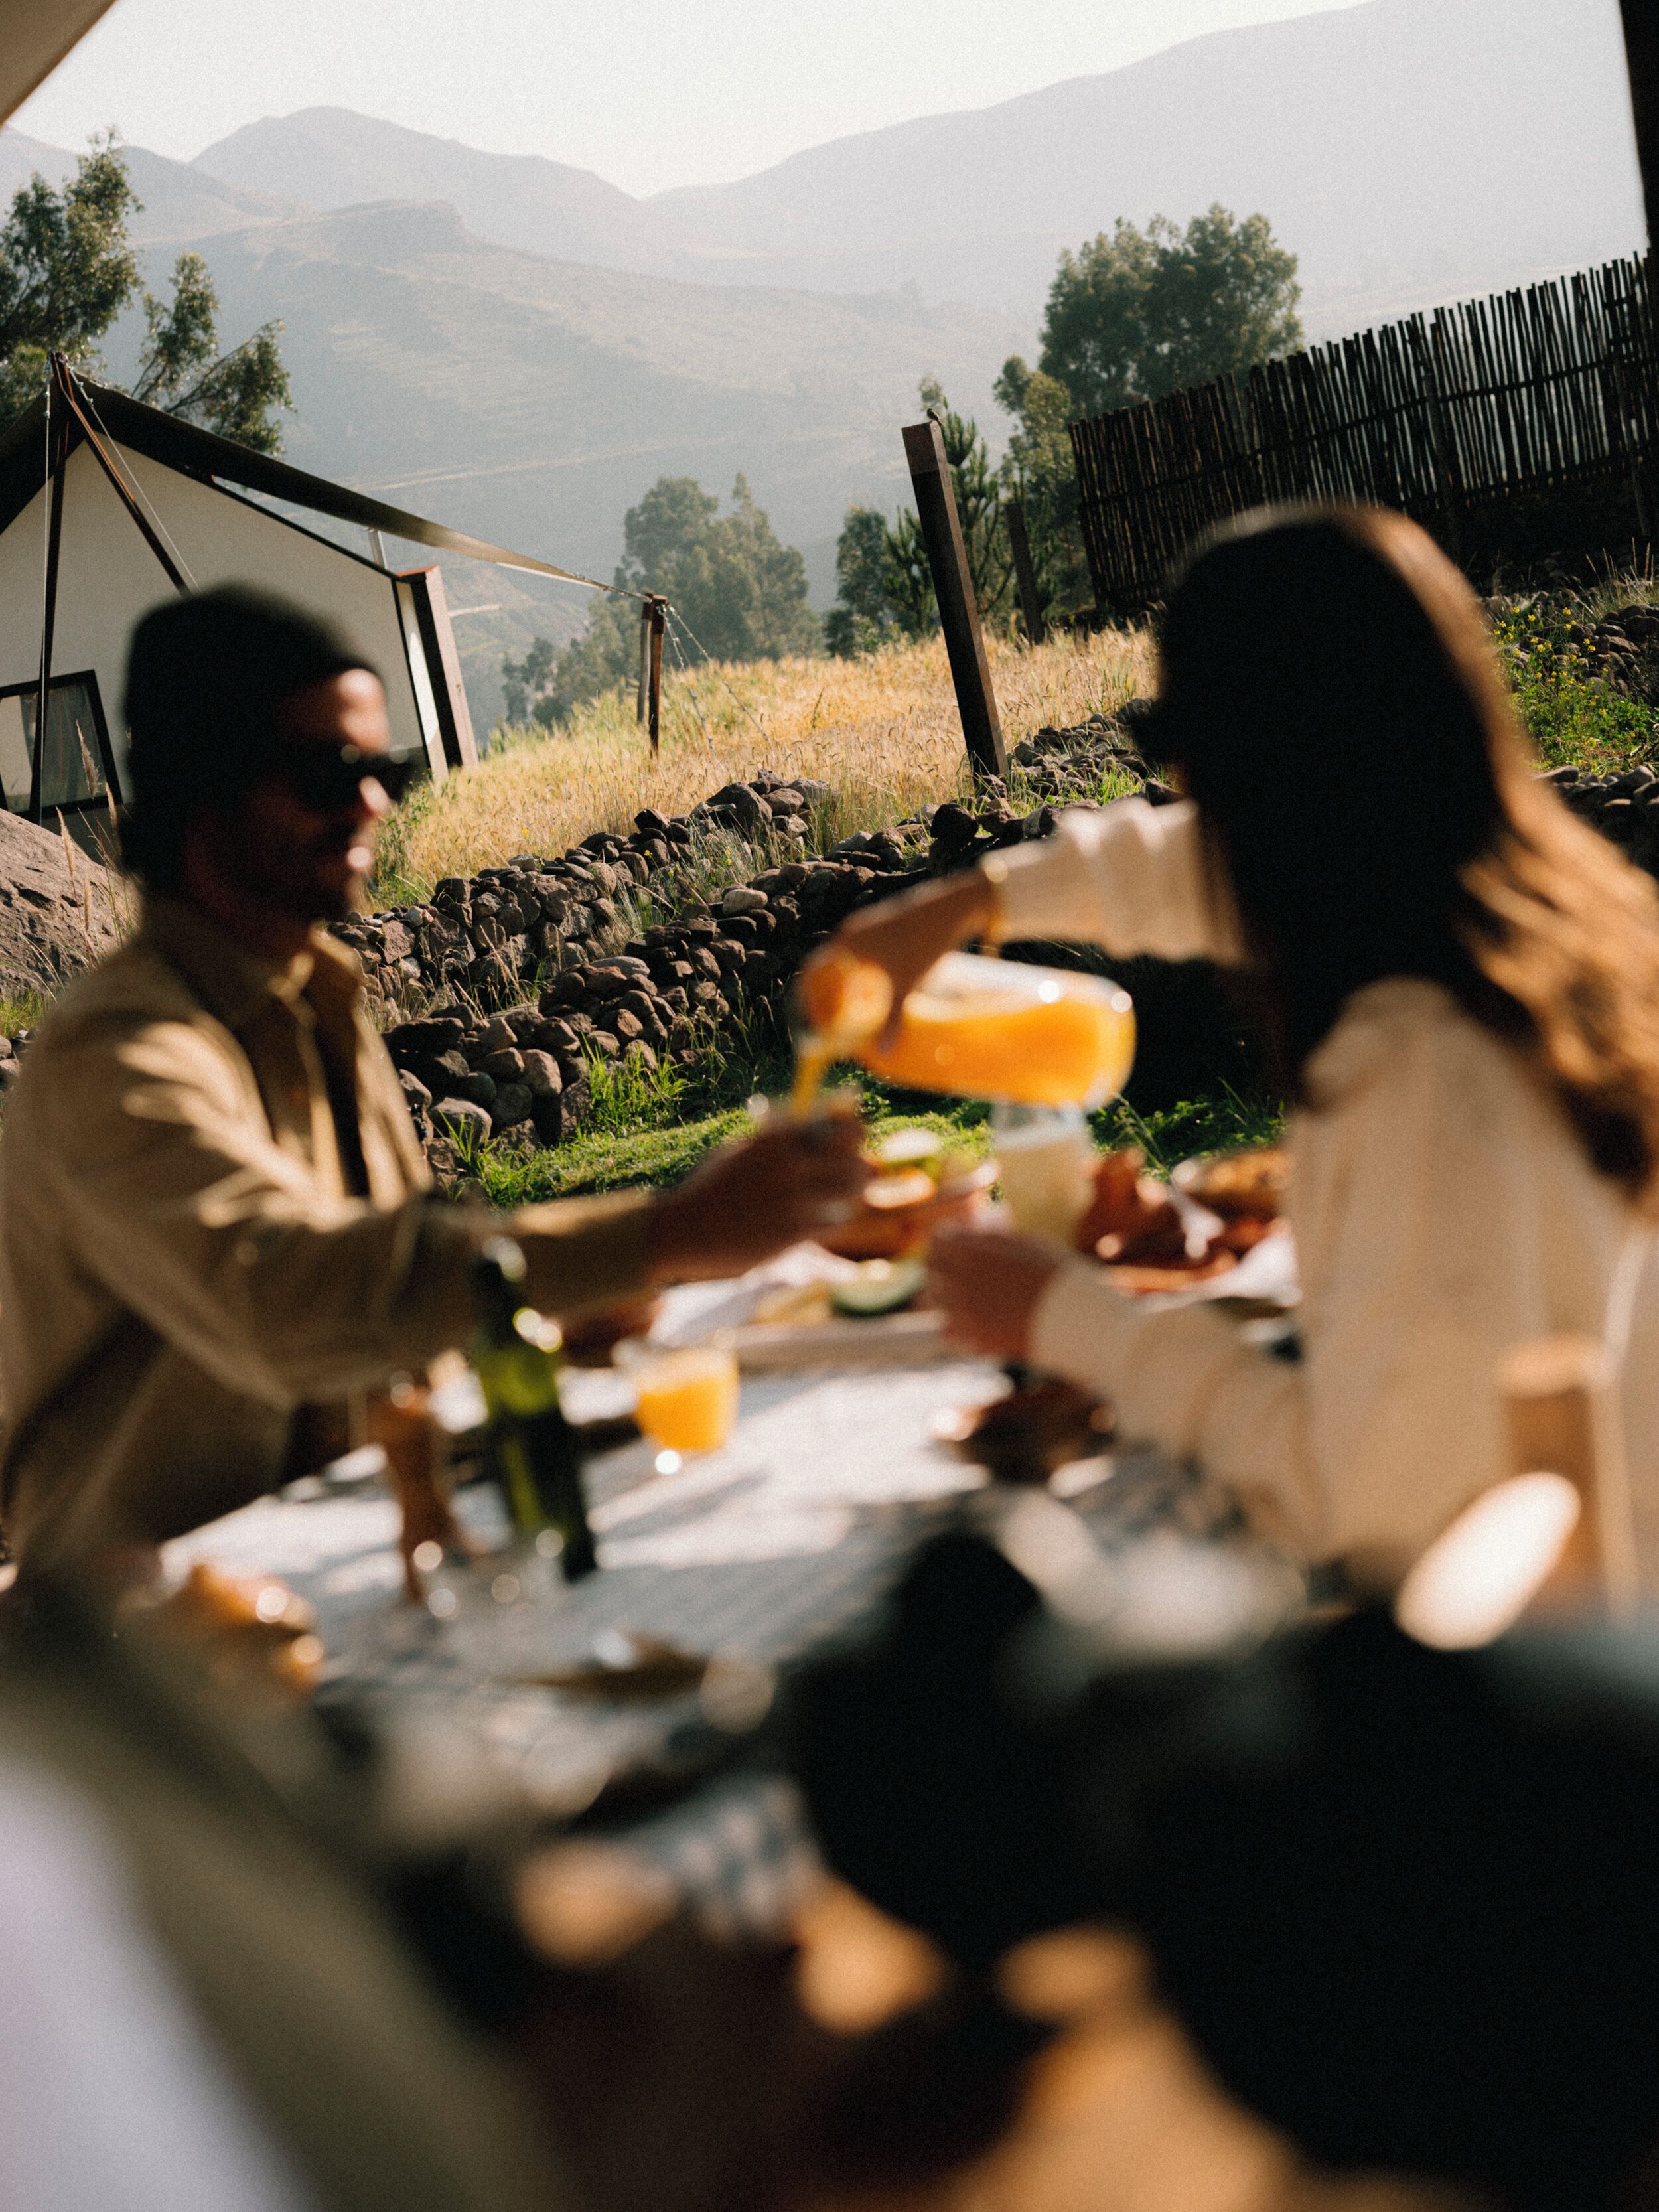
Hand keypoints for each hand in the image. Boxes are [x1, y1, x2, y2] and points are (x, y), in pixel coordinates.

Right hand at [645, 1116, 868, 1282]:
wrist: (682, 1230)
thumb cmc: (708, 1189)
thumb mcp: (738, 1152)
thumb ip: (773, 1142)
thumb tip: (813, 1131)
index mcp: (776, 1138)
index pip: (838, 1125)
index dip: (853, 1129)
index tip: (854, 1135)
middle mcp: (790, 1166)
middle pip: (853, 1159)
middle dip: (861, 1165)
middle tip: (861, 1170)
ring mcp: (793, 1201)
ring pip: (850, 1195)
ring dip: (853, 1195)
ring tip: (847, 1197)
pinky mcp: (792, 1233)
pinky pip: (834, 1223)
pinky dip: (836, 1221)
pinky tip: (828, 1220)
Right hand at [808, 868, 996, 1045]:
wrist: (954, 907)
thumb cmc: (925, 945)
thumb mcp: (906, 986)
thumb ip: (891, 1020)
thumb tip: (884, 1053)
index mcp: (848, 943)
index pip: (813, 973)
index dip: (808, 997)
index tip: (810, 1019)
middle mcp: (852, 931)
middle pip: (827, 967)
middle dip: (827, 994)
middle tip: (831, 1019)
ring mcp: (867, 925)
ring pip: (845, 958)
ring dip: (845, 982)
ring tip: (853, 1006)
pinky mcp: (882, 924)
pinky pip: (860, 951)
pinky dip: (860, 970)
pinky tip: (875, 986)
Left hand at [927, 1224, 1064, 1360]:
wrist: (1076, 1318)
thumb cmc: (1057, 1276)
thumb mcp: (1026, 1244)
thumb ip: (994, 1239)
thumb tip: (976, 1233)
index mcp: (973, 1251)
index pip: (937, 1239)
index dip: (947, 1239)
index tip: (956, 1242)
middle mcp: (960, 1279)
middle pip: (930, 1268)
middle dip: (941, 1264)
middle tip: (958, 1268)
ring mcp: (962, 1311)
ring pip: (930, 1299)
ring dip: (943, 1294)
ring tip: (964, 1296)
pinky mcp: (971, 1339)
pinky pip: (944, 1329)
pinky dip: (953, 1324)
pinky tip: (971, 1321)